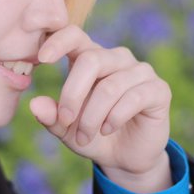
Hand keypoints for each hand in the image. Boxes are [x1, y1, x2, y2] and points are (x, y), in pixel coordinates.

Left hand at [29, 25, 172, 193]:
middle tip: (65, 121)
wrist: (125, 158)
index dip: (58, 40)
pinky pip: (133, 97)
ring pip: (110, 86)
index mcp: (91, 58)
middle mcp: (116, 58)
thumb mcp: (66, 130)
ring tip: (85, 136)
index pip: (75, 35)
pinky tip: (107, 129)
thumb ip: (51, 116)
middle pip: (91, 60)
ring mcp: (140, 71)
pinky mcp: (159, 89)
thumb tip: (34, 104)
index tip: (41, 58)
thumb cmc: (92, 135)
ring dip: (92, 117)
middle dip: (73, 94)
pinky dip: (114, 117)